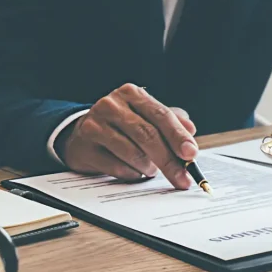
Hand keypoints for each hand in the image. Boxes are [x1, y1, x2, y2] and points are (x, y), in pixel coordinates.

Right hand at [56, 84, 198, 189]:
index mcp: (131, 94)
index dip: (178, 136)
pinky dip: (131, 174)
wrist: (80, 135)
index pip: (161, 115)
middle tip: (182, 178)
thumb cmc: (120, 126)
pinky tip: (133, 172)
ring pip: (132, 153)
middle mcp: (111, 105)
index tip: (191, 154)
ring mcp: (95, 126)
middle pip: (147, 135)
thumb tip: (190, 131)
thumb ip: (170, 121)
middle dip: (168, 160)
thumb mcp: (145, 117)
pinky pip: (116, 167)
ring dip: (148, 168)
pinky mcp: (85, 147)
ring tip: (151, 170)